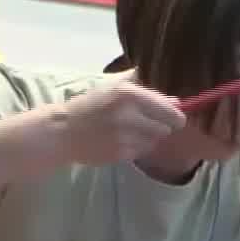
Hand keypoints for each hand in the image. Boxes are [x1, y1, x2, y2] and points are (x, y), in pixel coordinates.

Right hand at [55, 77, 185, 165]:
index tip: (175, 116)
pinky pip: (142, 151)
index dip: (175, 114)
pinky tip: (120, 140)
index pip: (169, 109)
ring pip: (155, 140)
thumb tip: (175, 100)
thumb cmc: (90, 105)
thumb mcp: (112, 86)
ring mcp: (125, 137)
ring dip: (149, 137)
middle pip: (166, 127)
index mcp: (128, 93)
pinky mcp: (121, 154)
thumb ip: (143, 89)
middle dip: (162, 126)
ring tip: (130, 131)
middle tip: (147, 122)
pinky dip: (137, 147)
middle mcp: (128, 115)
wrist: (64, 131)